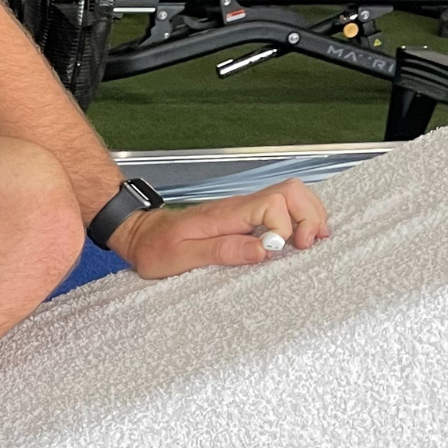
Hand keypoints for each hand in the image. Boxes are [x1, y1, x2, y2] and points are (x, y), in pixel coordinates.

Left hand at [109, 178, 329, 280]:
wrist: (138, 234)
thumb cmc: (155, 247)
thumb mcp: (182, 256)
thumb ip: (223, 250)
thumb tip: (264, 249)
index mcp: (225, 214)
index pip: (272, 203)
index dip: (284, 226)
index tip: (280, 249)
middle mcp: (239, 206)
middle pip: (290, 191)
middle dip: (309, 216)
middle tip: (306, 245)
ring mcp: (243, 210)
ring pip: (290, 197)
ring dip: (308, 216)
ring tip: (308, 243)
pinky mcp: (243, 218)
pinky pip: (280, 209)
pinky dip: (297, 220)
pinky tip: (297, 240)